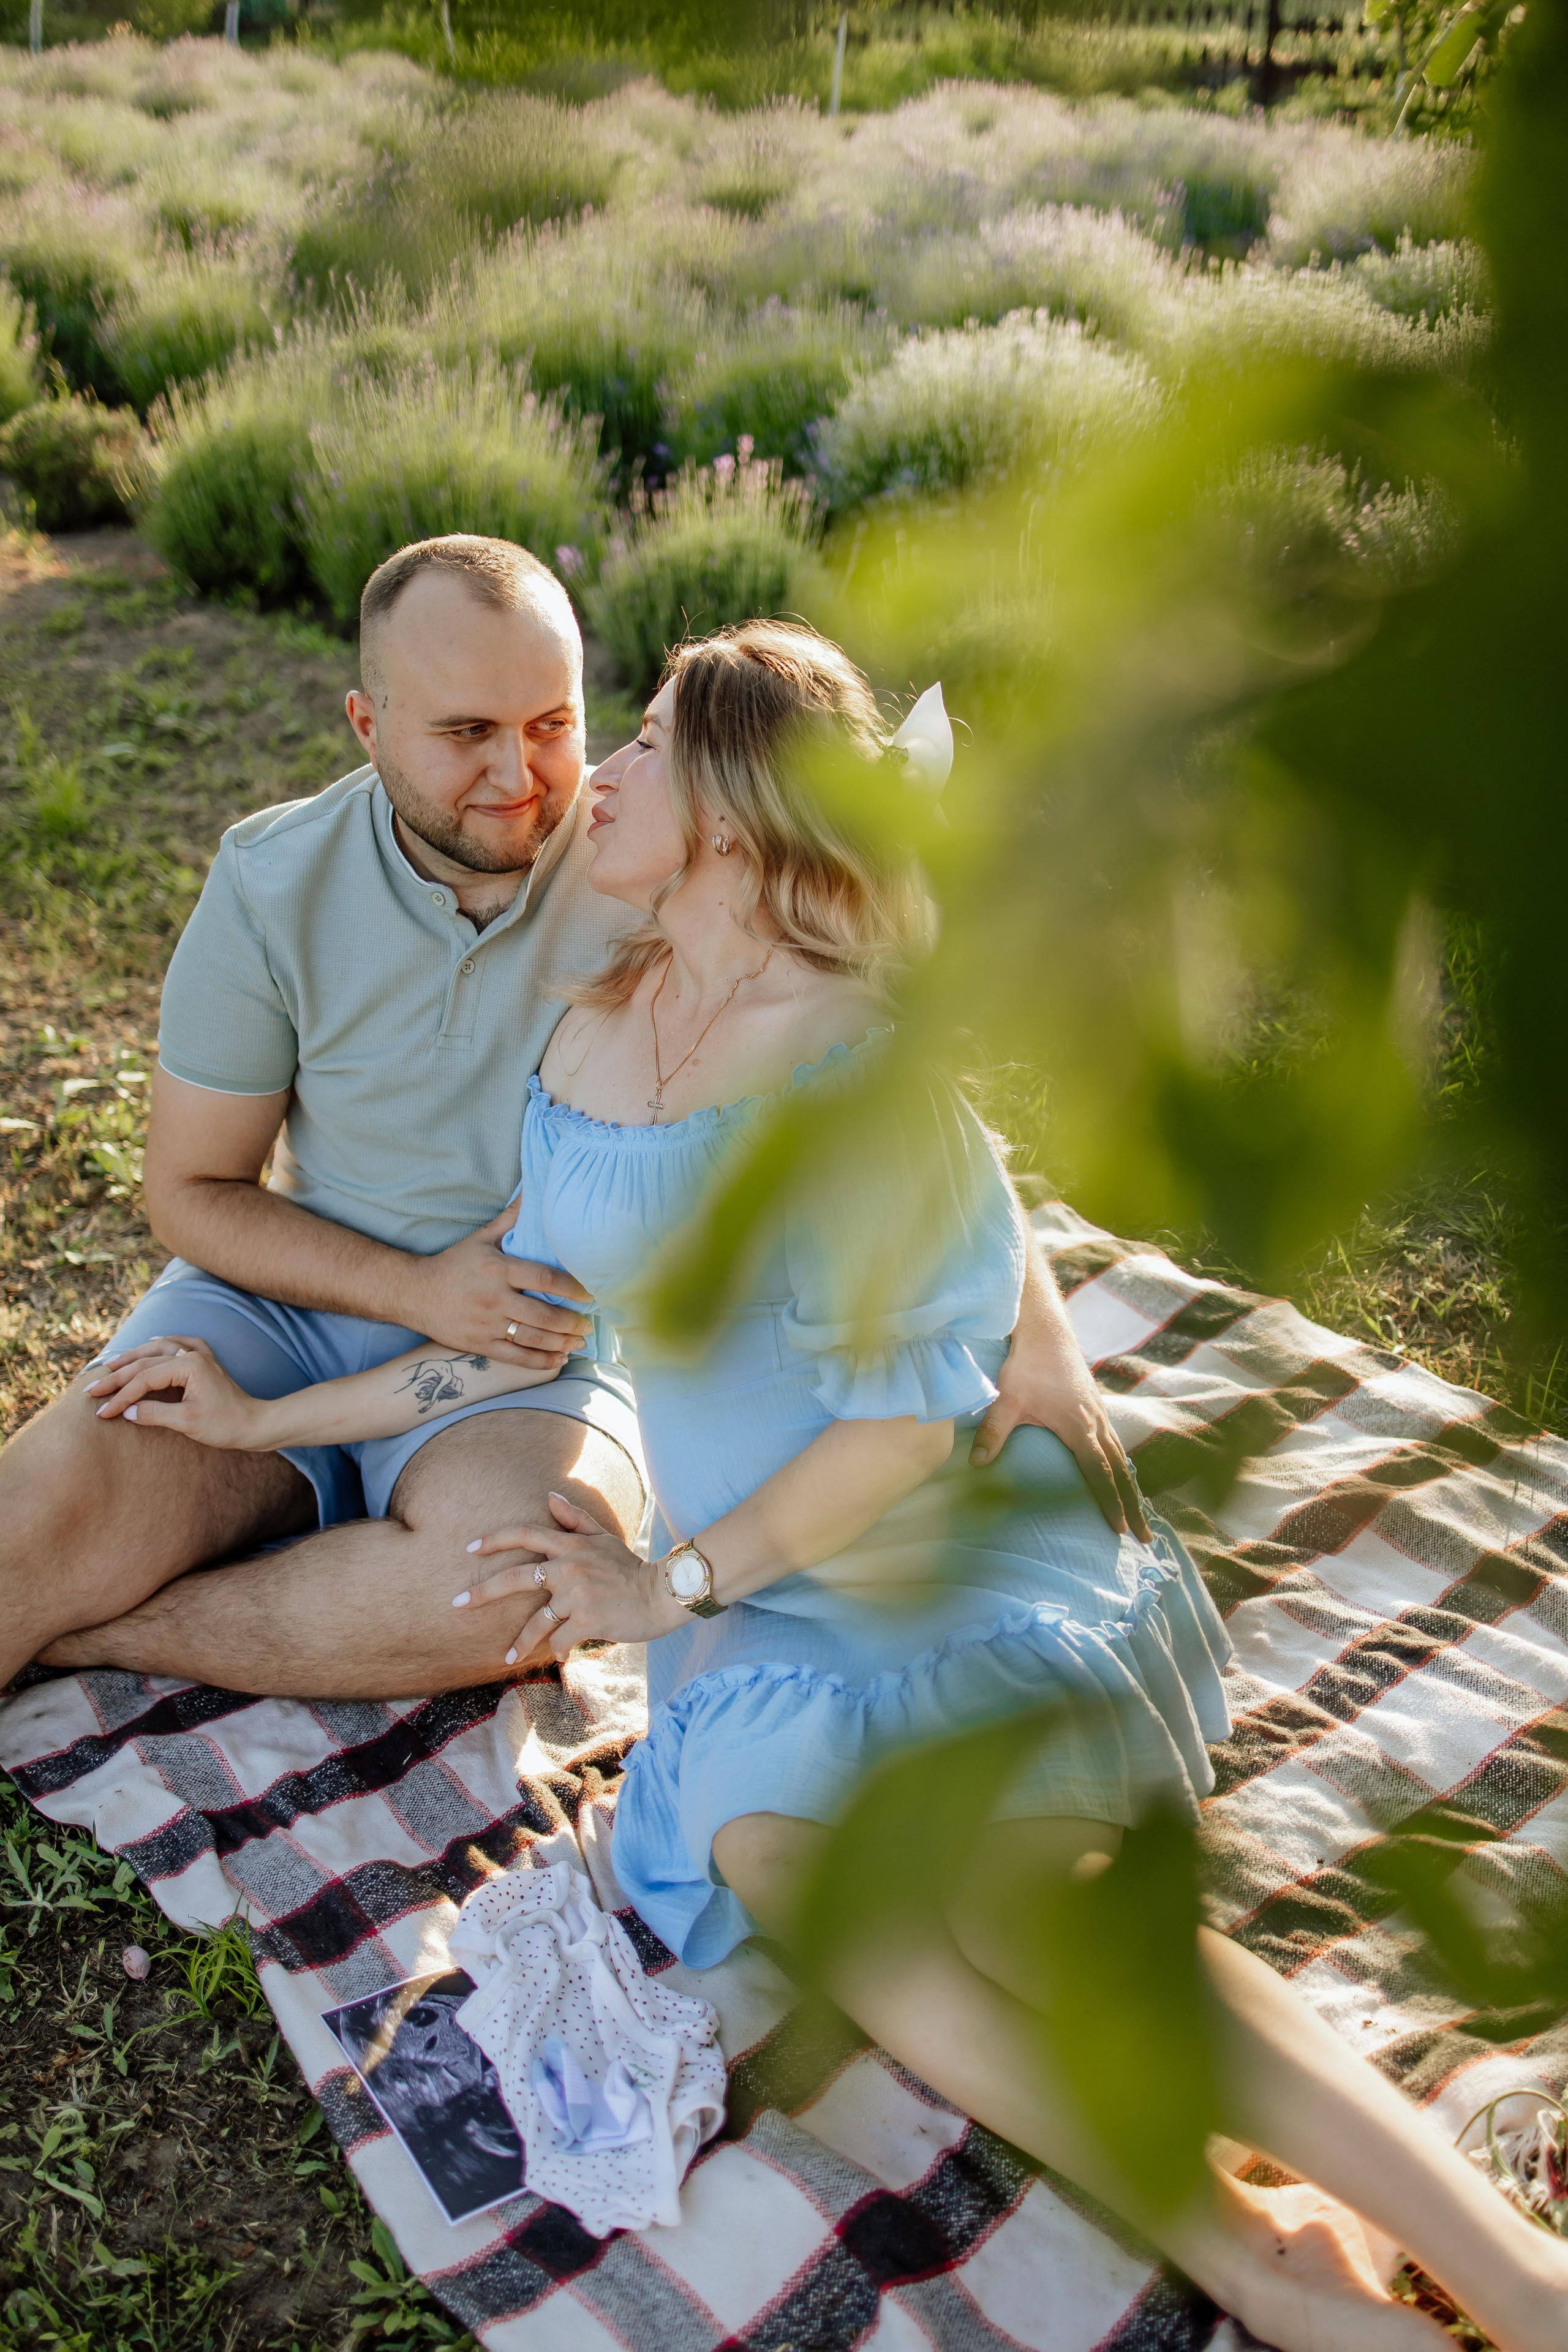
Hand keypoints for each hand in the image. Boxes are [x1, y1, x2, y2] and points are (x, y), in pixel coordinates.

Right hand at [83, 1335, 274, 1451]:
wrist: (254, 1424)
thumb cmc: (224, 1425)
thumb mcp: (186, 1423)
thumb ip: (154, 1414)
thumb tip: (126, 1410)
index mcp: (189, 1366)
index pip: (144, 1379)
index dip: (120, 1396)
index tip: (102, 1412)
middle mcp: (193, 1354)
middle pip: (145, 1362)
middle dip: (116, 1377)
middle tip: (91, 1390)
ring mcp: (200, 1355)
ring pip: (158, 1348)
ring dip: (133, 1356)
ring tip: (109, 1365)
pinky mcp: (205, 1361)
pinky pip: (179, 1344)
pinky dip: (161, 1344)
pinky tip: (151, 1341)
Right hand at [404, 1209, 593, 1369]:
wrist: (414, 1294)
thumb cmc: (453, 1264)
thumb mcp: (482, 1237)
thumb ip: (511, 1218)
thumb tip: (532, 1189)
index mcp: (499, 1270)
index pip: (544, 1278)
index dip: (572, 1288)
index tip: (590, 1294)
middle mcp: (495, 1298)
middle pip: (543, 1315)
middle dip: (572, 1322)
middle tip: (589, 1324)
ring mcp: (487, 1324)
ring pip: (533, 1339)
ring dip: (562, 1343)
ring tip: (579, 1342)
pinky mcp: (480, 1345)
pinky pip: (516, 1357)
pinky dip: (540, 1361)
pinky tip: (558, 1359)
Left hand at [453, 1493, 683, 1665]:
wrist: (662, 1594)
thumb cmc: (630, 1568)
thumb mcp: (603, 1538)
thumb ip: (575, 1519)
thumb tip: (549, 1497)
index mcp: (571, 1546)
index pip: (526, 1533)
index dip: (495, 1539)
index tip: (470, 1549)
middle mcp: (569, 1567)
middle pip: (516, 1577)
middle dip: (482, 1591)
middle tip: (457, 1603)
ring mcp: (577, 1595)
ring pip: (537, 1621)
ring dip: (520, 1642)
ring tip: (507, 1657)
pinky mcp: (587, 1620)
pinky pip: (559, 1640)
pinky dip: (557, 1649)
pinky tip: (560, 1655)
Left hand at [971, 1317, 1150, 1541]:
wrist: (1046, 1329)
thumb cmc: (1026, 1363)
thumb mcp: (1007, 1399)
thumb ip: (994, 1431)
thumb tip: (977, 1464)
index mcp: (1080, 1427)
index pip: (1100, 1474)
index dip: (1110, 1503)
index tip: (1120, 1530)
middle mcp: (1097, 1422)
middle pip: (1121, 1472)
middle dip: (1133, 1506)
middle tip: (1145, 1539)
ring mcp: (1099, 1413)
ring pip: (1122, 1457)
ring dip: (1132, 1488)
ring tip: (1139, 1516)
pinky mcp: (1095, 1405)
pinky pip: (1115, 1443)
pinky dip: (1123, 1466)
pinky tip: (1122, 1476)